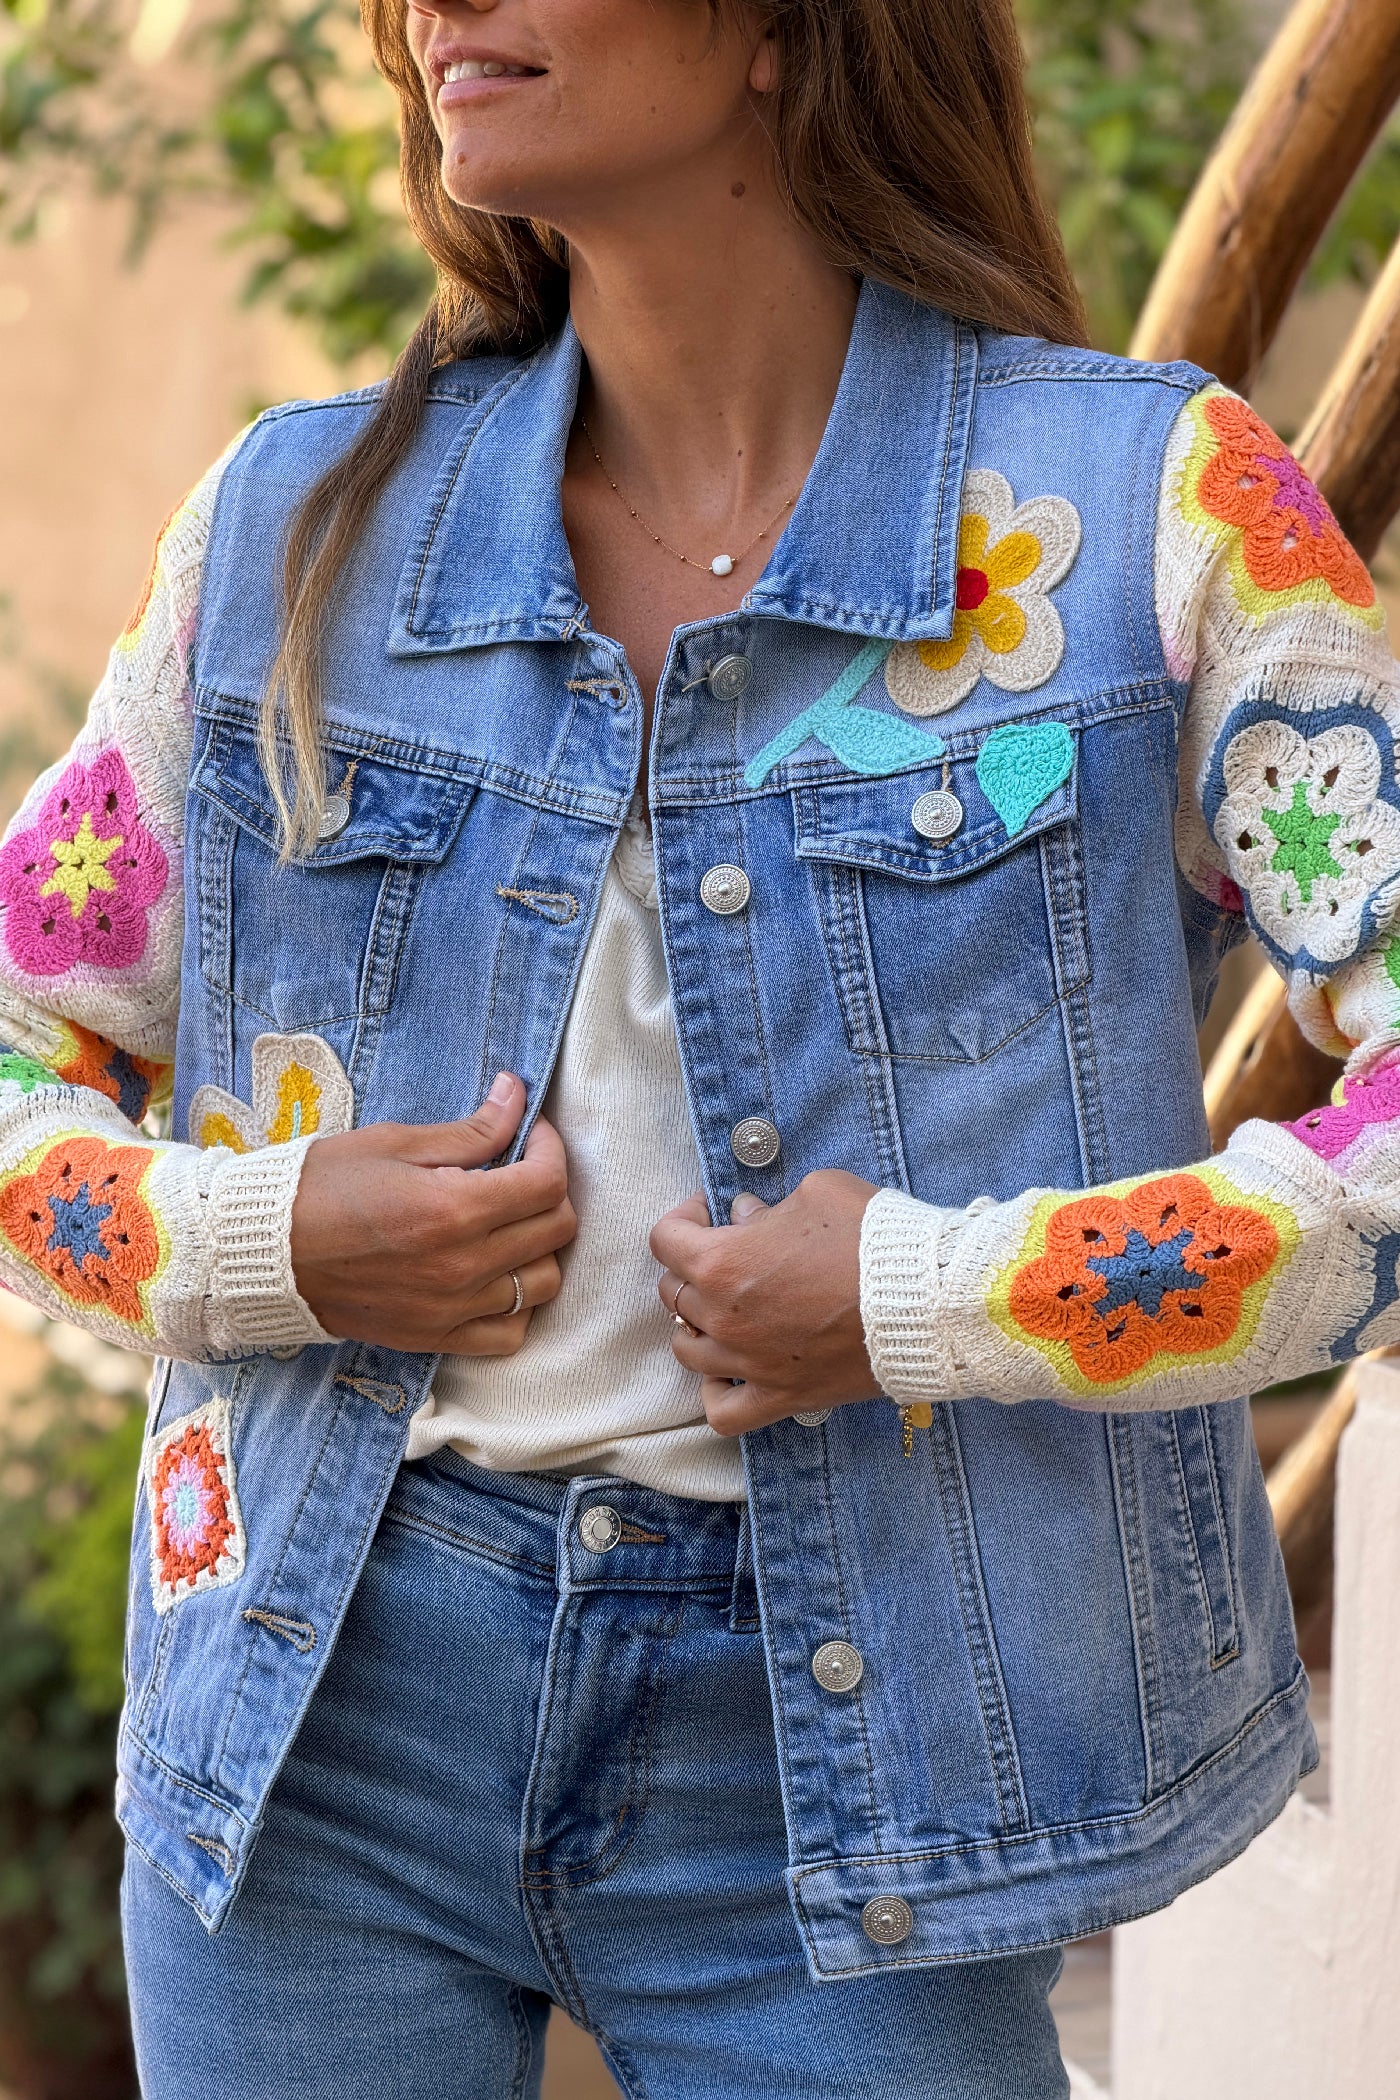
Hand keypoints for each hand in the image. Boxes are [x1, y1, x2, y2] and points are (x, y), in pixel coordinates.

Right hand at [290, 1073, 574, 1352]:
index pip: (547, 1183)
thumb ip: (470, 1130)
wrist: (262, 1252)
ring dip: (541, 1248)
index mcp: (454, 1210)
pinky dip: (517, 1306)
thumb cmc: (322, 1185)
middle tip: (521, 1171)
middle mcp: (462, 1266)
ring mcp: (452, 1309)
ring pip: (544, 1285)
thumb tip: (518, 1096)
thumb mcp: (396, 1142)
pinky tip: (496, 1275)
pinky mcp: (436, 1338)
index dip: (551, 1149)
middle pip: (556, 1231)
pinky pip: (509, 1334)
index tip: (532, 1135)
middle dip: (550, 1191)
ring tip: (511, 1224)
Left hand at [650, 1170, 880, 1434]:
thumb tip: (746, 1216)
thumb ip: (770, 1204)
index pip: (666, 1239)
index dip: (684, 1217)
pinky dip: (716, 1394)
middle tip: (729, 1254)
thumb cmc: (872, 1238)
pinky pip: (722, 1413)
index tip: (710, 1212)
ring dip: (697, 1325)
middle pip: (673, 1294)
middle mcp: (724, 1318)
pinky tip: (729, 1373)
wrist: (924, 1301)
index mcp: (723, 1262)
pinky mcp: (781, 1397)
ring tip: (726, 1310)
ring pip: (687, 1351)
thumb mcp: (818, 1193)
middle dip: (693, 1266)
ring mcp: (749, 1364)